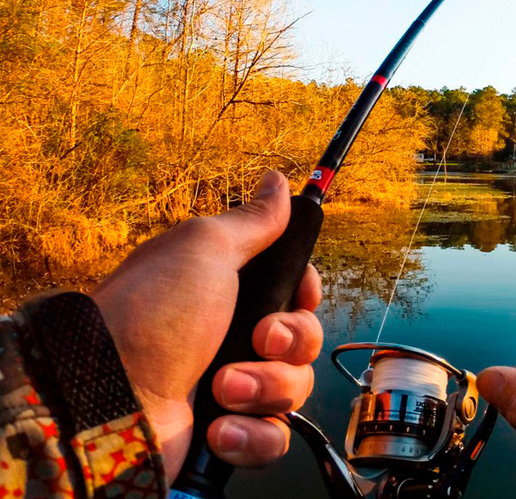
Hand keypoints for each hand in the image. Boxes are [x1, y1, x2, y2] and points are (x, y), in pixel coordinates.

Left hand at [91, 171, 323, 480]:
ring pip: (294, 390)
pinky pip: (273, 438)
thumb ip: (251, 220)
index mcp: (229, 294)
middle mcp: (232, 339)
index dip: (305, 295)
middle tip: (257, 339)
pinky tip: (218, 428)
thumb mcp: (203, 249)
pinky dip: (252, 435)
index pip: (297, 293)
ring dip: (265, 388)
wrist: (106, 399)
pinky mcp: (227, 435)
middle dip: (289, 341)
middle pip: (303, 340)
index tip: (298, 295)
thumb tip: (278, 181)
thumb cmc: (151, 315)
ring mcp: (230, 390)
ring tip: (220, 389)